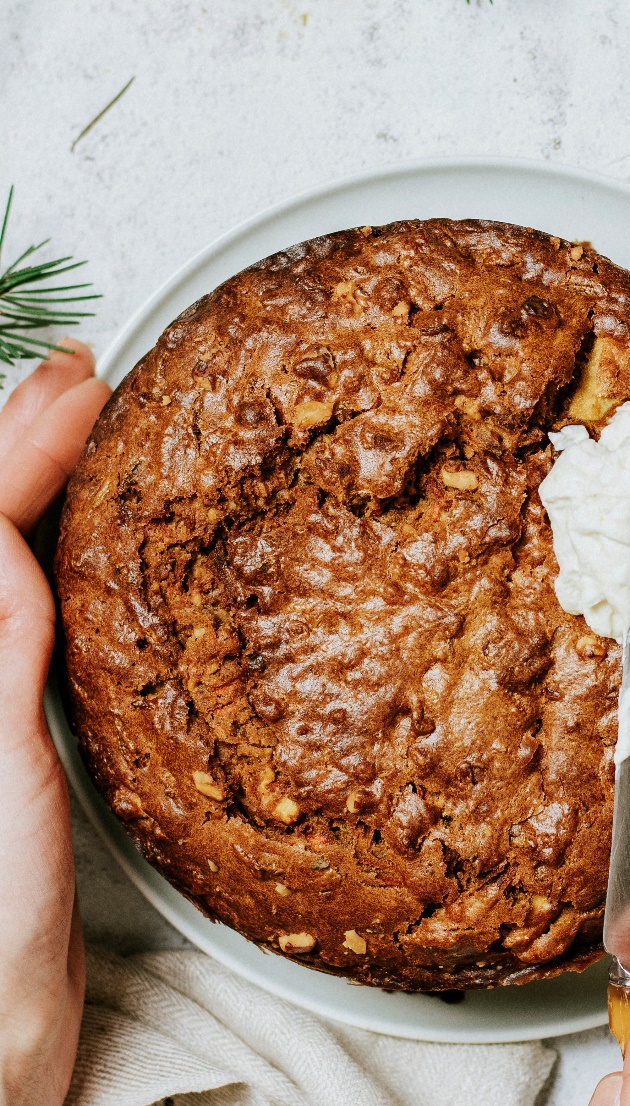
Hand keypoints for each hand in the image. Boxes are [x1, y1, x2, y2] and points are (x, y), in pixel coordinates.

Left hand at [0, 342, 109, 1105]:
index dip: (19, 444)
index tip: (80, 384)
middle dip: (19, 442)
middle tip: (80, 380)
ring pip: (4, 566)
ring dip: (36, 486)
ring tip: (80, 433)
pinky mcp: (9, 731)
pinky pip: (34, 616)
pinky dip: (61, 557)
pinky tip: (88, 544)